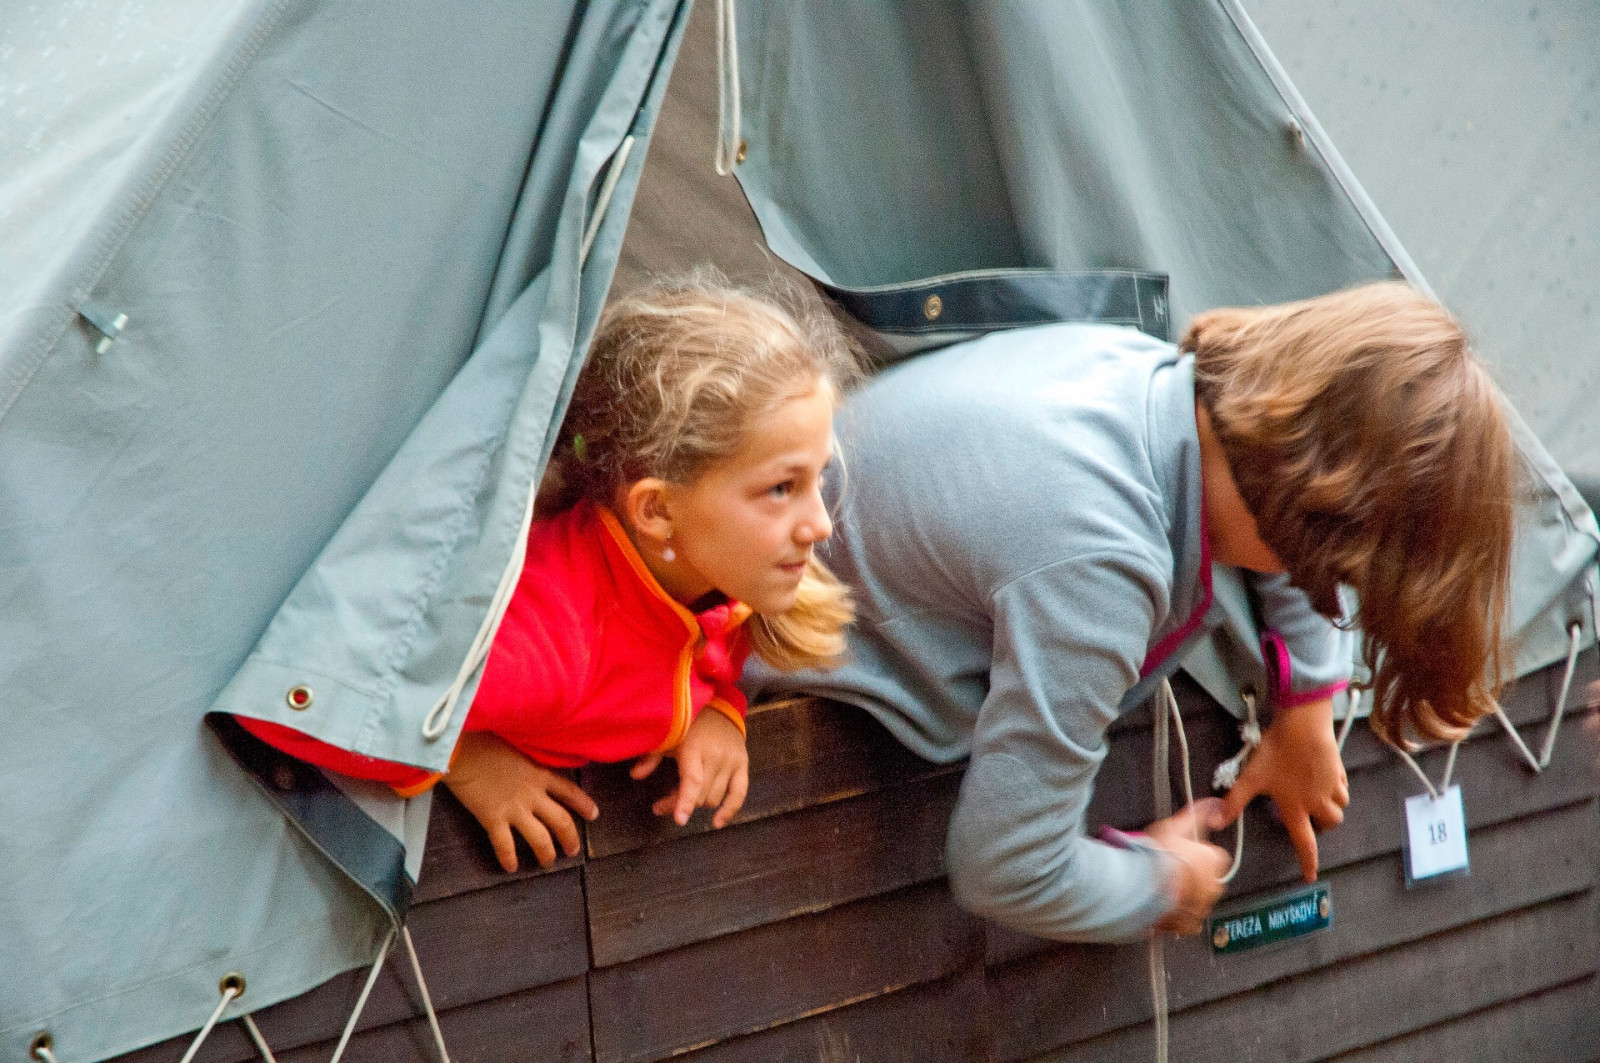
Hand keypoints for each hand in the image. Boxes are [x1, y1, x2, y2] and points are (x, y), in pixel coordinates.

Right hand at [443, 731, 597, 871]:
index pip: (570, 792)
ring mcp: (514, 809)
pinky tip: (511, 868)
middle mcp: (533, 794)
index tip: (594, 815)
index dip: (584, 804)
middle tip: (573, 851)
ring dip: (546, 854)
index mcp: (540, 774)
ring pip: (540, 838)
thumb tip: (533, 763)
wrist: (462, 748)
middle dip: (570, 839)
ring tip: (548, 863)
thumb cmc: (486, 741)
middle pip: (561, 821)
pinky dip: (509, 858)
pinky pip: (505, 845)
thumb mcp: (517, 746)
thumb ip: (529, 760)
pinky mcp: (493, 819)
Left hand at [630, 709, 748, 827]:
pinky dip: (729, 810)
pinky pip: (739, 794)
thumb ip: (652, 757)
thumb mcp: (669, 736)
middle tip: (664, 802)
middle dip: (680, 803)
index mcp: (695, 748)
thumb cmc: (690, 725)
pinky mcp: (743, 765)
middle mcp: (716, 756)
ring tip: (684, 795)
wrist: (721, 709)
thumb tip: (635, 775)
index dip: (685, 801)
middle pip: (700, 794)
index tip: (679, 819)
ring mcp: (732, 762)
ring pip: (714, 797)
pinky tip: (716, 822)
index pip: (693, 780)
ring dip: (697, 803)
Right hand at [1146, 798, 1230, 934]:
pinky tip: (1164, 903)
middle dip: (1192, 874)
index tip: (1182, 852)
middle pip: (1206, 877)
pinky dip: (1179, 912)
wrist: (1144, 886)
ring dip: (1185, 893)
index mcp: (1213, 861)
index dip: (1197, 853)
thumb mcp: (1176, 826)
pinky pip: (1187, 918)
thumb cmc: (1158, 857)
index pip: (1213, 855)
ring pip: (1197, 897)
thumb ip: (1197, 814)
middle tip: (1170, 868)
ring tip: (1164, 886)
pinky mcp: (1189, 923)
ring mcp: (1202, 905)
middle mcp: (1212, 885)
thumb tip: (1213, 803)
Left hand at [1212, 696, 1348, 881]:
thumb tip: (1216, 822)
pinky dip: (1337, 789)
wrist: (1303, 725)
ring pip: (1340, 807)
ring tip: (1318, 800)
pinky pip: (1343, 788)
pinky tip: (1325, 780)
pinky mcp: (1339, 771)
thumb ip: (1235, 800)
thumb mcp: (1251, 777)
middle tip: (1311, 819)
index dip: (1308, 861)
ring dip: (1332, 808)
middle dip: (1323, 826)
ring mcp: (1332, 786)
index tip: (1312, 876)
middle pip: (1331, 825)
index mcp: (1296, 808)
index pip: (1305, 842)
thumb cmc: (1276, 753)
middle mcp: (1318, 802)